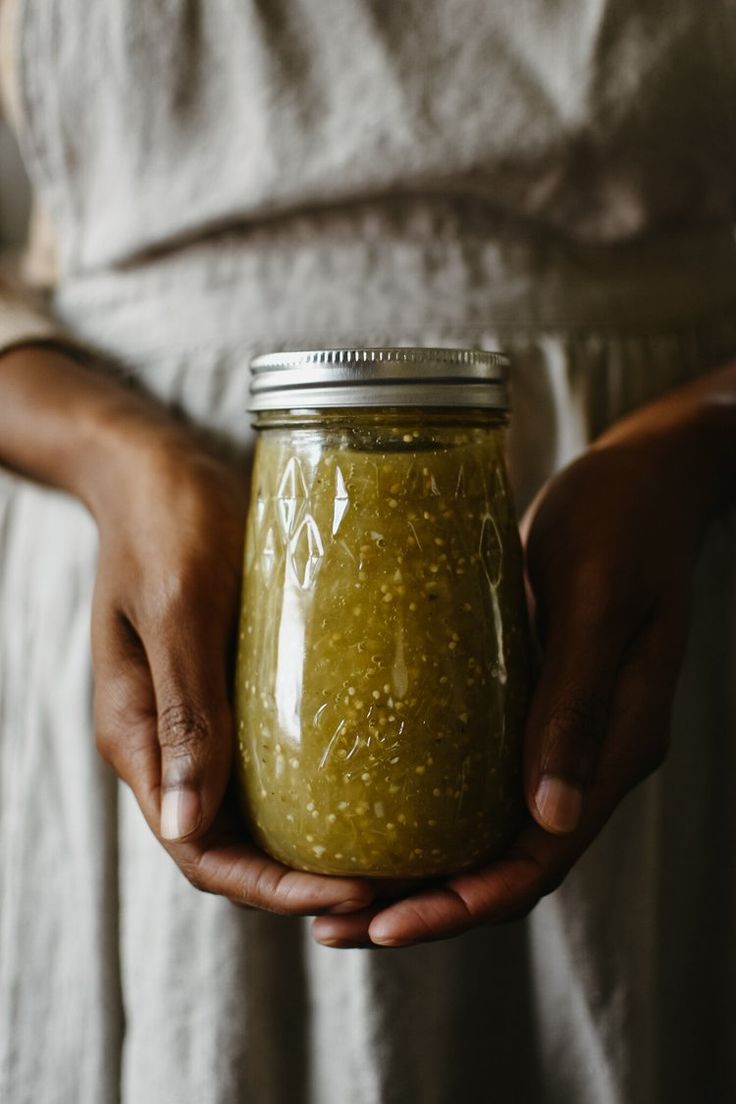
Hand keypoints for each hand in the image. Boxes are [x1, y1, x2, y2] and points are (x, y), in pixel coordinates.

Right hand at [89, 416, 373, 916]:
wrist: (157, 467)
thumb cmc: (167, 523)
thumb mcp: (179, 608)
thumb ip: (183, 708)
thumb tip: (189, 824)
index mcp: (138, 736)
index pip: (201, 850)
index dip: (271, 888)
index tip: (349, 896)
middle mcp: (167, 740)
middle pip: (231, 845)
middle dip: (303, 879)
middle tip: (390, 885)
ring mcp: (198, 715)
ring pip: (254, 810)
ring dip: (313, 842)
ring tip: (391, 851)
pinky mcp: (231, 686)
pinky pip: (270, 758)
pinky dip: (315, 788)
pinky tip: (372, 784)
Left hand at [312, 373, 735, 946]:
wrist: (643, 482)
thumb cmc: (620, 526)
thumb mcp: (594, 604)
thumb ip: (575, 702)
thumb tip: (547, 816)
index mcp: (619, 746)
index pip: (540, 858)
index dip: (465, 902)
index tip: (389, 924)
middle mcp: (591, 758)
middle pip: (509, 864)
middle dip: (429, 907)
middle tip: (340, 926)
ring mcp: (565, 737)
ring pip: (493, 833)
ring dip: (425, 873)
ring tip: (344, 894)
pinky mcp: (536, 708)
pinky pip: (485, 783)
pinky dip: (436, 815)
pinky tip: (376, 813)